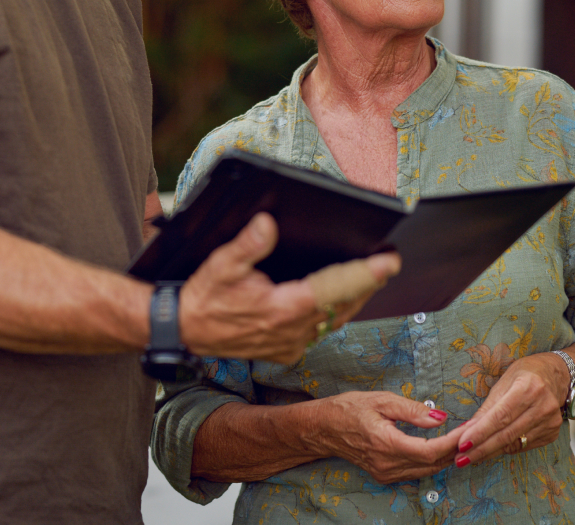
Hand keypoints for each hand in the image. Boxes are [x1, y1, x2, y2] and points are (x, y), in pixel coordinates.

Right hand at [179, 213, 399, 364]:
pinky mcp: (286, 350)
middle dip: (368, 283)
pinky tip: (340, 300)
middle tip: (388, 262)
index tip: (389, 260)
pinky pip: (320, 331)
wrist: (185, 331)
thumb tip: (268, 223)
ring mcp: (291, 344)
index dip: (366, 274)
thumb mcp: (221, 263)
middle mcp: (292, 331)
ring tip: (373, 277)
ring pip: (336, 321)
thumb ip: (248, 243)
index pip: (335, 288)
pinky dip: (335, 314)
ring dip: (355, 299)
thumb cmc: (204, 298)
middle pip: (344, 305)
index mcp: (283, 308)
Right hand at [307, 391, 463, 482]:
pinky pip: (416, 472)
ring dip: (445, 456)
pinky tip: (438, 448)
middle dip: (455, 449)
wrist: (323, 428)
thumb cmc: (349, 408)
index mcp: (386, 443)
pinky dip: (431, 461)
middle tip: (471, 431)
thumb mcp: (380, 400)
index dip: (453, 441)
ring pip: (427, 471)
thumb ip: (411, 409)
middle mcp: (388, 464)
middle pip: (432, 464)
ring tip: (460, 438)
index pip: (430, 450)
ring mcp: (386, 474)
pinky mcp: (385, 476)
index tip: (469, 428)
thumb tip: (440, 418)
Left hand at [453, 352, 568, 466]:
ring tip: (470, 457)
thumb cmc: (525, 374)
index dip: (481, 432)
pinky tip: (492, 449)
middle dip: (481, 449)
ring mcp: (550, 422)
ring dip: (490, 452)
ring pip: (514, 444)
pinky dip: (505, 449)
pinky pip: (523, 446)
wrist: (556, 376)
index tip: (462, 444)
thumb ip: (487, 407)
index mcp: (528, 387)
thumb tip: (467, 429)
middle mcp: (542, 406)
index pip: (500, 416)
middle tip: (461, 459)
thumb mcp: (503, 382)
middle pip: (507, 434)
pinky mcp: (552, 434)